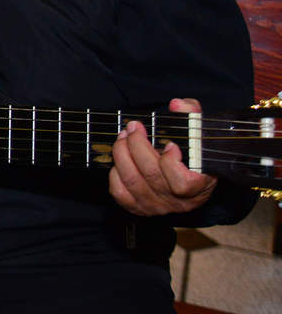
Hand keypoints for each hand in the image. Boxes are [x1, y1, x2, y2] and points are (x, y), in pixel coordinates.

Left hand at [109, 98, 217, 215]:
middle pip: (151, 175)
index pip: (181, 183)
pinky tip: (120, 161)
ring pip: (132, 181)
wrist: (188, 176)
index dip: (171, 162)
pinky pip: (120, 193)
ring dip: (122, 154)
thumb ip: (192, 114)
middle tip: (133, 127)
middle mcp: (178, 201)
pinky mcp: (139, 208)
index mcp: (198, 187)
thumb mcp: (198, 132)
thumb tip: (177, 104)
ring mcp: (158, 207)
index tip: (170, 144)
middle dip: (137, 145)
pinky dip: (115, 175)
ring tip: (123, 137)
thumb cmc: (193, 152)